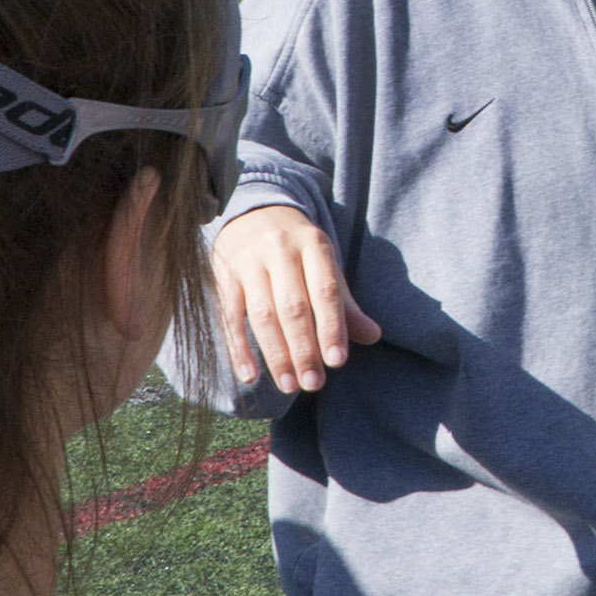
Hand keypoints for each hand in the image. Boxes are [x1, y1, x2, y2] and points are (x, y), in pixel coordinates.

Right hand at [212, 205, 382, 393]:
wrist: (253, 211)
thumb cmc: (298, 248)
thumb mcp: (324, 264)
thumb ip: (344, 302)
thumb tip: (372, 336)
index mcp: (313, 244)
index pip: (325, 290)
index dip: (332, 327)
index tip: (336, 362)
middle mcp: (280, 249)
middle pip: (293, 306)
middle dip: (304, 348)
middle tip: (313, 383)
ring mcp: (248, 261)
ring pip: (262, 314)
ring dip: (276, 354)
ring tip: (289, 385)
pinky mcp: (224, 275)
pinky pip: (230, 316)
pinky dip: (239, 349)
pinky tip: (250, 376)